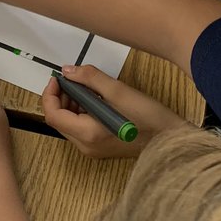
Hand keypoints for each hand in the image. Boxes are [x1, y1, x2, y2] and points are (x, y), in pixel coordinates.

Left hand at [41, 64, 186, 158]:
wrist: (170, 138)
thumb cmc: (148, 117)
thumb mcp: (118, 91)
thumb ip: (90, 78)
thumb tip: (68, 70)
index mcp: (88, 134)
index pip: (53, 115)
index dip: (50, 94)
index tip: (57, 77)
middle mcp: (86, 146)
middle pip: (59, 120)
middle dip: (61, 97)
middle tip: (72, 79)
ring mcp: (92, 149)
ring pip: (69, 124)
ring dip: (71, 104)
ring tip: (86, 87)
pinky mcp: (99, 147)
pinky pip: (81, 129)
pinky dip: (81, 112)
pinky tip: (95, 99)